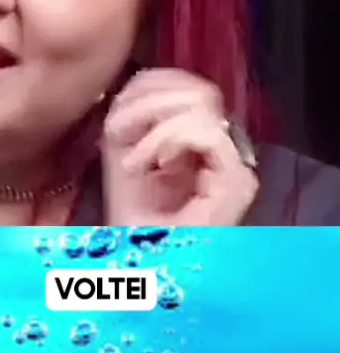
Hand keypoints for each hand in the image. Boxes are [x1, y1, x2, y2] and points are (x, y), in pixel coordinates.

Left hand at [102, 69, 257, 226]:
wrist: (136, 275)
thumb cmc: (127, 219)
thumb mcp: (123, 151)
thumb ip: (133, 111)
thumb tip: (138, 78)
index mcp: (197, 137)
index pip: (185, 81)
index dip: (149, 87)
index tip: (115, 116)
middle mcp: (224, 149)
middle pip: (195, 86)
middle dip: (146, 103)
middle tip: (118, 136)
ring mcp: (235, 166)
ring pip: (202, 102)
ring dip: (153, 125)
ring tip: (133, 161)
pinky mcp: (237, 183)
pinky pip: (206, 132)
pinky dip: (168, 141)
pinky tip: (147, 167)